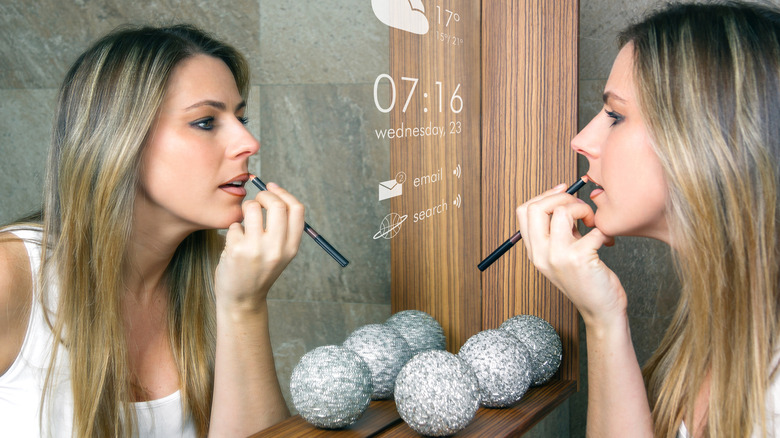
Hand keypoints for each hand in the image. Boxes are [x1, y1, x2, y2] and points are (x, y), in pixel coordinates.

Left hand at [215, 183, 304, 312]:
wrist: (243, 299)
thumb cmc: (259, 271)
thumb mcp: (280, 253)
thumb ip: (281, 228)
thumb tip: (273, 190)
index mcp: (291, 247)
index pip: (297, 209)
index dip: (284, 193)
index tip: (272, 188)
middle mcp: (277, 248)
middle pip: (277, 205)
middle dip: (264, 194)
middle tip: (256, 199)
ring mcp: (257, 249)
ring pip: (252, 209)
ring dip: (245, 209)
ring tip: (243, 222)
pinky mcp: (237, 251)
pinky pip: (234, 225)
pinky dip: (233, 230)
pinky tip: (234, 244)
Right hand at [516, 184, 624, 328]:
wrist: (601, 311)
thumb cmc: (587, 280)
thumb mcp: (563, 254)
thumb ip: (559, 230)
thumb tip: (564, 198)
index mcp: (534, 251)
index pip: (524, 211)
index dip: (545, 196)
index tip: (564, 193)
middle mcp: (541, 254)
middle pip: (537, 207)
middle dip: (562, 198)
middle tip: (580, 209)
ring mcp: (558, 257)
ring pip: (562, 212)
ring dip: (583, 210)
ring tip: (593, 224)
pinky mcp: (580, 259)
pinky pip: (593, 229)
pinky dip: (604, 230)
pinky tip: (607, 241)